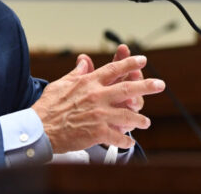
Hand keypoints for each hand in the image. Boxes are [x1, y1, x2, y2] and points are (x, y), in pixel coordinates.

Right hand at [31, 54, 164, 153]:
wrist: (40, 130)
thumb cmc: (48, 107)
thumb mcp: (62, 84)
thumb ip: (77, 73)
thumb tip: (84, 60)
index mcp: (89, 82)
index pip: (113, 69)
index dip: (130, 63)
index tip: (142, 60)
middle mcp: (97, 96)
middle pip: (128, 88)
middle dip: (147, 86)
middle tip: (160, 84)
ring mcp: (99, 114)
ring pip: (128, 115)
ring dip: (139, 120)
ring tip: (145, 123)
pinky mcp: (97, 132)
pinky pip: (118, 136)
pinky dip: (125, 140)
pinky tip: (129, 141)